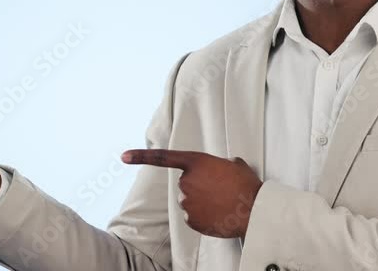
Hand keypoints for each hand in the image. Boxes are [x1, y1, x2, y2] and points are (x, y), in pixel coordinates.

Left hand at [121, 149, 262, 237]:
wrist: (254, 210)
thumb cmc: (247, 185)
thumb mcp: (234, 164)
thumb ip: (219, 163)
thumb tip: (223, 168)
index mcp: (195, 162)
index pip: (162, 158)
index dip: (140, 156)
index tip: (123, 157)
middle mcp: (186, 181)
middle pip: (186, 184)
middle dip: (199, 187)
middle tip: (220, 190)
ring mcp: (186, 202)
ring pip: (189, 202)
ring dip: (202, 202)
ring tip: (222, 203)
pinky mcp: (189, 220)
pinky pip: (192, 217)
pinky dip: (203, 217)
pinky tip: (218, 215)